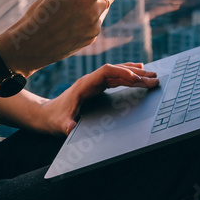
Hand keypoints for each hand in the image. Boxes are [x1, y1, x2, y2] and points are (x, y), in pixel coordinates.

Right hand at [0, 0, 138, 76]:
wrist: (31, 47)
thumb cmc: (39, 14)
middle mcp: (93, 14)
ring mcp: (94, 28)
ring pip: (101, 8)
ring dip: (93, 3)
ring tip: (69, 9)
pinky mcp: (92, 39)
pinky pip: (95, 21)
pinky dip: (88, 16)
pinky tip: (70, 20)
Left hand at [32, 62, 159, 135]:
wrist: (45, 114)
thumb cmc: (53, 119)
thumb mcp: (59, 125)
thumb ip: (65, 126)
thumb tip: (71, 129)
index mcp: (85, 85)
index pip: (107, 72)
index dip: (122, 72)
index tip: (138, 77)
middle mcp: (91, 80)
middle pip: (116, 71)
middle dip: (136, 74)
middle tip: (155, 78)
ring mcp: (93, 83)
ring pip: (117, 73)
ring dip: (134, 73)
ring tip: (152, 76)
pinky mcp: (95, 87)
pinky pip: (115, 78)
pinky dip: (127, 76)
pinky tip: (137, 76)